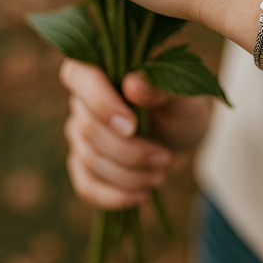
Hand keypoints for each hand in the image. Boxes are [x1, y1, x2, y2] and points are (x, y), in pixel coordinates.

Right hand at [60, 58, 211, 209]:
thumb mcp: (182, 95)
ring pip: (89, 159)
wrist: (182, 135)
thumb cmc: (180, 106)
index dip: (100, 102)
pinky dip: (113, 195)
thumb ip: (160, 86)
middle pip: (87, 127)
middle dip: (128, 150)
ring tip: (162, 172)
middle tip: (164, 157)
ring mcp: (80, 131)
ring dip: (128, 174)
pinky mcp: (84, 163)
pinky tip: (141, 195)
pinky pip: (86, 185)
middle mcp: (83, 97)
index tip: (133, 125)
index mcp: (101, 66)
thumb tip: (133, 84)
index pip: (79, 76)